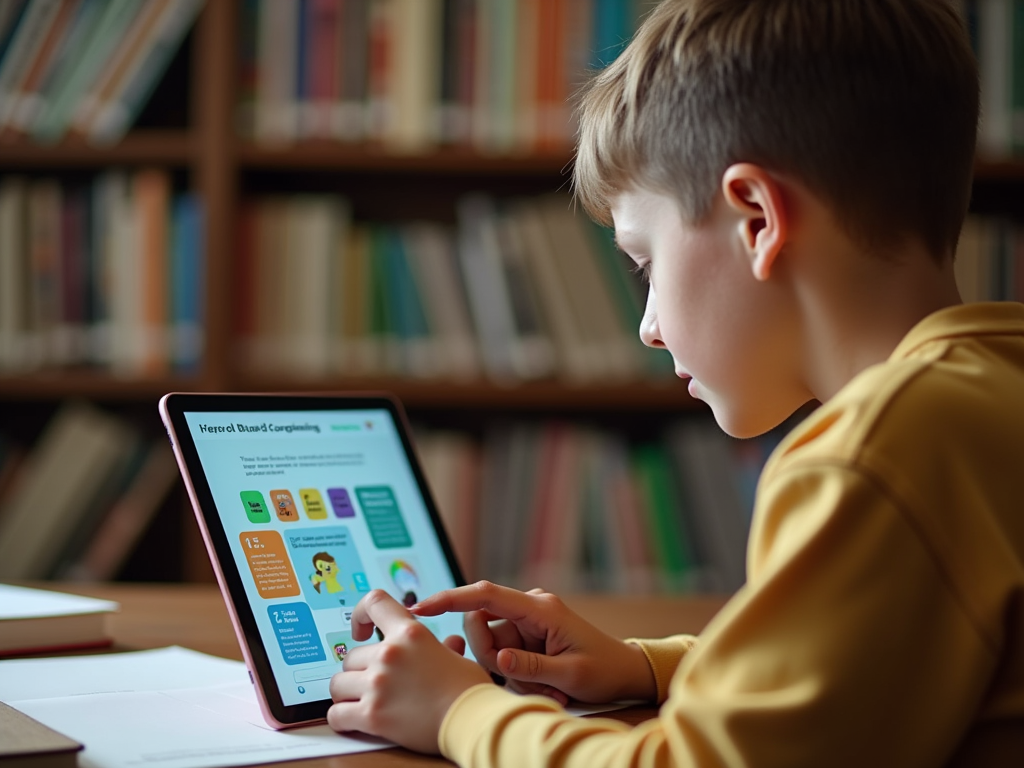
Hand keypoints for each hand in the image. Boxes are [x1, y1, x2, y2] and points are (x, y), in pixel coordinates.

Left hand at [327, 590, 490, 752]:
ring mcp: (377, 684)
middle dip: (359, 670)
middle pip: (350, 656)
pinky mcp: (371, 716)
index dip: (360, 615)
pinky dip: (341, 718)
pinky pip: (336, 714)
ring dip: (347, 694)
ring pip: (338, 684)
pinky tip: (353, 721)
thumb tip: (451, 643)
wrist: (473, 722)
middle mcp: (389, 654)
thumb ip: (444, 648)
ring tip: (361, 702)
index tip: (360, 632)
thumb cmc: (470, 691)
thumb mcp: (457, 658)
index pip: (374, 602)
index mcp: (410, 633)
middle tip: (374, 684)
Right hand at [411, 581, 656, 704]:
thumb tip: (498, 659)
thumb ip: (531, 667)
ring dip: (511, 674)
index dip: (449, 599)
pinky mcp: (525, 637)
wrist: (624, 671)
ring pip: (491, 647)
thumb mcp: (571, 675)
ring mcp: (526, 623)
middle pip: (481, 627)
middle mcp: (528, 609)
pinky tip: (547, 685)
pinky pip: (503, 656)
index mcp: (539, 608)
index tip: (419, 608)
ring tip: (548, 686)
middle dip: (494, 659)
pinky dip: (518, 676)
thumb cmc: (604, 669)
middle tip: (533, 681)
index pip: (485, 595)